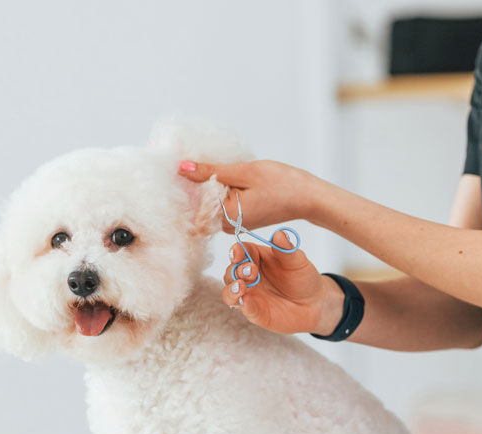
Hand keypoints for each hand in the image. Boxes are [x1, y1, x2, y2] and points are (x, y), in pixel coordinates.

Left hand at [178, 160, 317, 231]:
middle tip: (184, 160)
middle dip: (192, 182)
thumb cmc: (282, 184)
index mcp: (225, 216)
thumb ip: (211, 171)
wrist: (309, 198)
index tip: (172, 166)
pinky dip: (220, 188)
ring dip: (207, 184)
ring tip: (205, 164)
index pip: (192, 201)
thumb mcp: (243, 172)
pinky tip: (222, 174)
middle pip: (199, 202)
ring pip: (211, 201)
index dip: (181, 183)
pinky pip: (222, 202)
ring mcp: (233, 223)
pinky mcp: (240, 218)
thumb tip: (182, 168)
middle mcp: (226, 225)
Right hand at [220, 233, 344, 335]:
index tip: (237, 252)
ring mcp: (248, 294)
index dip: (236, 251)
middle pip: (231, 271)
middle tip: (251, 271)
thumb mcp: (298, 260)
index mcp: (255, 257)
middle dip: (237, 270)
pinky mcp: (253, 311)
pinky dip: (242, 305)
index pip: (240, 251)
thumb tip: (279, 234)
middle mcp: (247, 275)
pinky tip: (245, 302)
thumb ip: (287, 249)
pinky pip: (243, 308)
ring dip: (231, 289)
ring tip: (240, 286)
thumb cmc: (302, 277)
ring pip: (229, 291)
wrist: (314, 302)